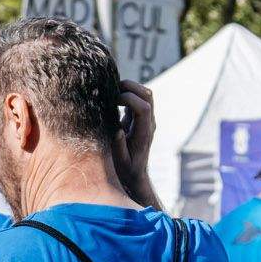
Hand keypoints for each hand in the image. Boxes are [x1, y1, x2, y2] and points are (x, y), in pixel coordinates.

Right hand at [111, 80, 156, 205]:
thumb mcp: (120, 162)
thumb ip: (119, 147)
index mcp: (144, 133)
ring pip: (145, 95)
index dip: (129, 99)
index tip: (114, 101)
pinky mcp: (141, 119)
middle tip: (112, 89)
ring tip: (112, 93)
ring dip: (130, 88)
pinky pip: (138, 100)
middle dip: (131, 87)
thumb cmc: (126, 170)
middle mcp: (149, 124)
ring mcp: (147, 120)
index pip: (144, 107)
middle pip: (148, 95)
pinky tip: (114, 100)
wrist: (136, 174)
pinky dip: (127, 95)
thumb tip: (117, 131)